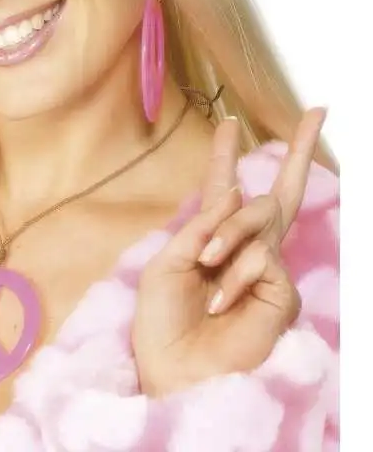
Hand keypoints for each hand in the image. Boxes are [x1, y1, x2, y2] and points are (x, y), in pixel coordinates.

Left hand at [132, 108, 327, 396]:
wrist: (177, 372)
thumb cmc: (164, 323)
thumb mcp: (167, 263)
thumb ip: (201, 225)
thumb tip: (236, 192)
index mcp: (209, 239)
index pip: (223, 190)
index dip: (226, 155)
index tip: (231, 122)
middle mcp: (242, 248)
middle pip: (278, 192)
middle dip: (299, 150)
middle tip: (318, 111)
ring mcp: (266, 267)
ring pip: (260, 216)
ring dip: (228, 234)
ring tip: (205, 265)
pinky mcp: (281, 289)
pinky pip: (261, 257)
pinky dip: (234, 274)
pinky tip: (219, 301)